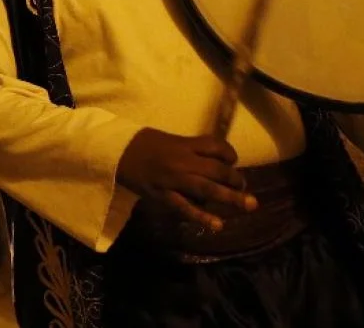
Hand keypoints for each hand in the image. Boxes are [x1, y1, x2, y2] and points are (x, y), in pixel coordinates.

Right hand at [116, 128, 256, 231]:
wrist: (114, 153)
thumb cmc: (140, 143)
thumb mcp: (167, 139)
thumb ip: (188, 148)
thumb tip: (211, 159)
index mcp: (182, 143)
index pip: (215, 146)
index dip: (229, 153)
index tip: (232, 160)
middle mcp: (181, 160)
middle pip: (217, 170)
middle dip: (235, 180)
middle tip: (243, 187)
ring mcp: (172, 180)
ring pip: (207, 189)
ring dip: (231, 198)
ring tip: (249, 205)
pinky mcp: (162, 196)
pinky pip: (185, 208)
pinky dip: (202, 217)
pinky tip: (217, 225)